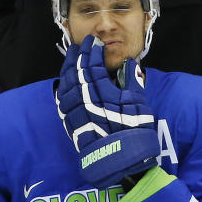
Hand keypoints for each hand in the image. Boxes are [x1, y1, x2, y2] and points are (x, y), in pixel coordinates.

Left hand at [55, 35, 158, 187]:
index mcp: (100, 91)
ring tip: (71, 58)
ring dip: (68, 68)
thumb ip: (132, 80)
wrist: (120, 159)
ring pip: (66, 84)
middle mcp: (84, 99)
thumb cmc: (133, 129)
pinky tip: (64, 82)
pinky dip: (62, 86)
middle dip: (78, 55)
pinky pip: (62, 99)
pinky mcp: (70, 122)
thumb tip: (129, 63)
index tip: (94, 42)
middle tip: (80, 45)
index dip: (92, 51)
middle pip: (76, 71)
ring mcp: (74, 111)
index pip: (92, 65)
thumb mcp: (139, 103)